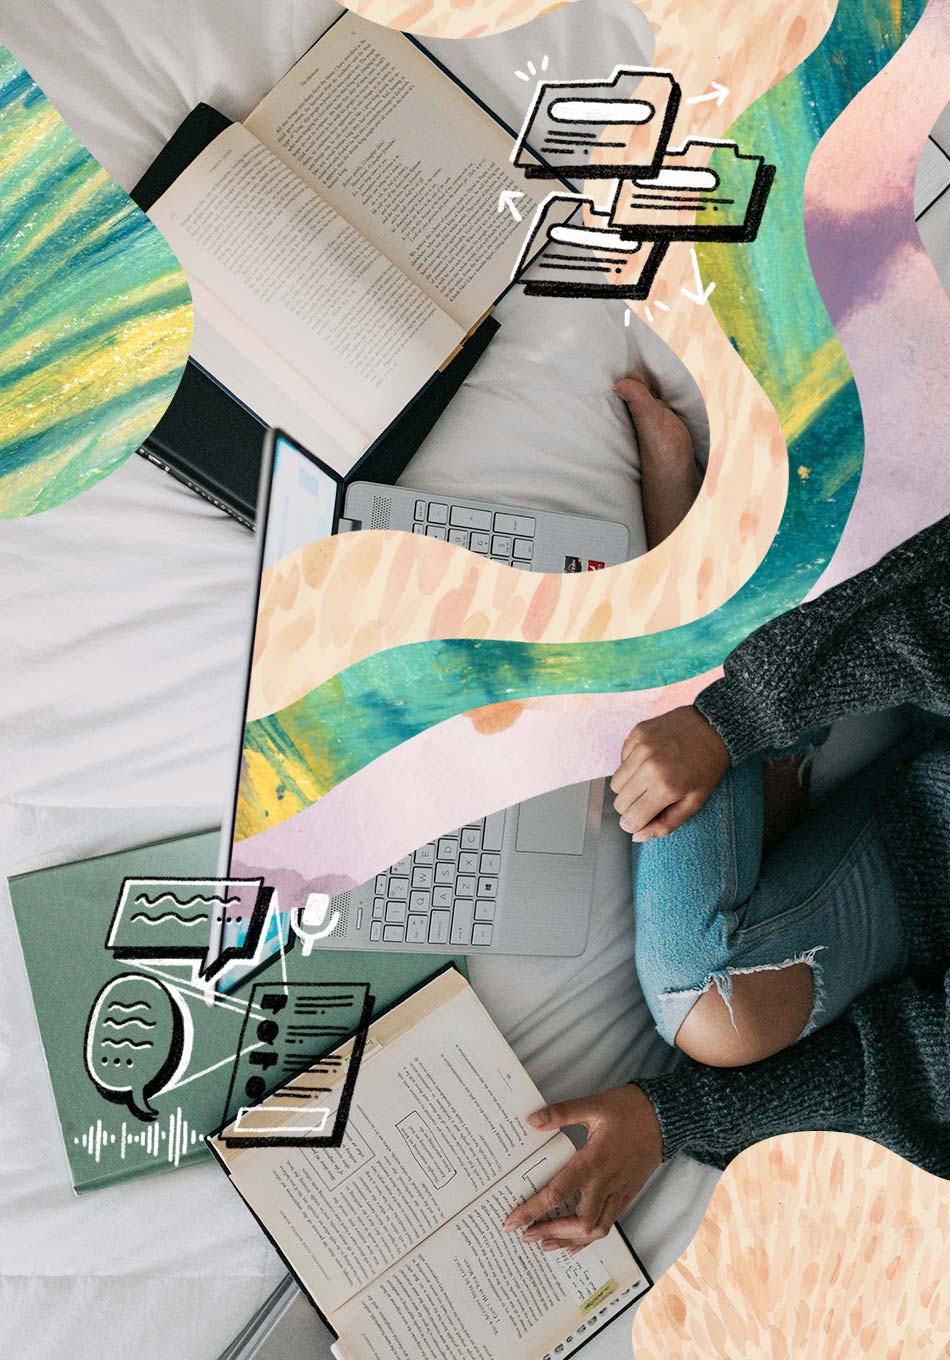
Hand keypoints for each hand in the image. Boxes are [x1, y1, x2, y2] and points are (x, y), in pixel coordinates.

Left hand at [501, 1086, 662, 1251]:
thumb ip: (561, 1113)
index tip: (513, 1222)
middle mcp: (606, 1183)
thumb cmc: (628, 1109)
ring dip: (570, 1240)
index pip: (558, 1193)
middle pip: (579, 1222)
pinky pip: (609, 1222)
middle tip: (527, 1236)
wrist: (665, 1116)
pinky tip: (578, 1241)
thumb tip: (531, 1120)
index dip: (533, 1210)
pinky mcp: (629, 1193)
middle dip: (551, 1232)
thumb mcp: (593, 1105)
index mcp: (593, 1162)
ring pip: (596, 1229)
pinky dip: (590, 1237)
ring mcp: (620, 1191)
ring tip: (547, 1244)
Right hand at [611, 705, 729, 840]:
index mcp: (665, 787)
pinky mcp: (637, 733)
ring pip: (616, 782)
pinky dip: (631, 765)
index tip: (645, 817)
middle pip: (619, 802)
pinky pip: (621, 760)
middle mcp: (649, 766)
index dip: (636, 823)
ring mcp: (641, 747)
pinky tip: (651, 761)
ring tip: (651, 780)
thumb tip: (637, 835)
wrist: (715, 727)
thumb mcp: (695, 802)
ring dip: (629, 787)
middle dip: (633, 806)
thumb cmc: (707, 767)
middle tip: (652, 799)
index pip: (630, 819)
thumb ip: (665, 824)